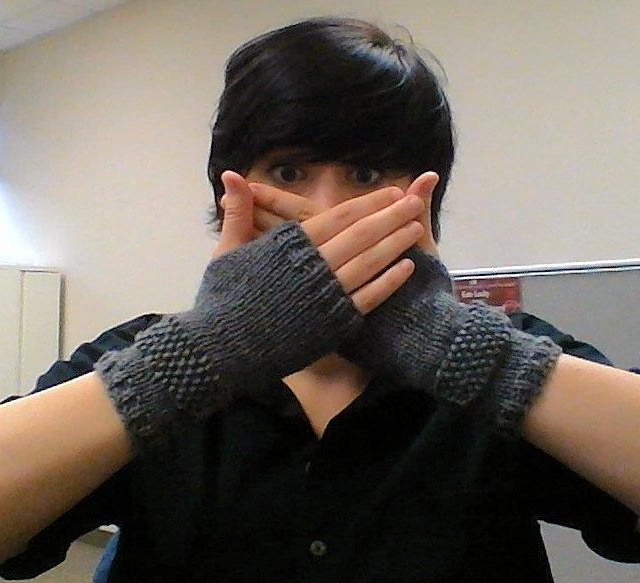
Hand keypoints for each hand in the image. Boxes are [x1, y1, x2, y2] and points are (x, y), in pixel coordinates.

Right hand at [214, 170, 425, 313]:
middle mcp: (313, 267)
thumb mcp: (227, 252)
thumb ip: (238, 212)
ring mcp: (325, 296)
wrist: (222, 351)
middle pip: (361, 235)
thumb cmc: (222, 299)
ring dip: (395, 244)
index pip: (338, 217)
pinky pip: (368, 298)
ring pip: (369, 263)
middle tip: (417, 203)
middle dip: (391, 217)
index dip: (368, 203)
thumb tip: (232, 174)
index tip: (393, 192)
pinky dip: (389, 282)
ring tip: (417, 228)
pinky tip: (406, 268)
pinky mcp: (332, 324)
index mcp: (289, 246)